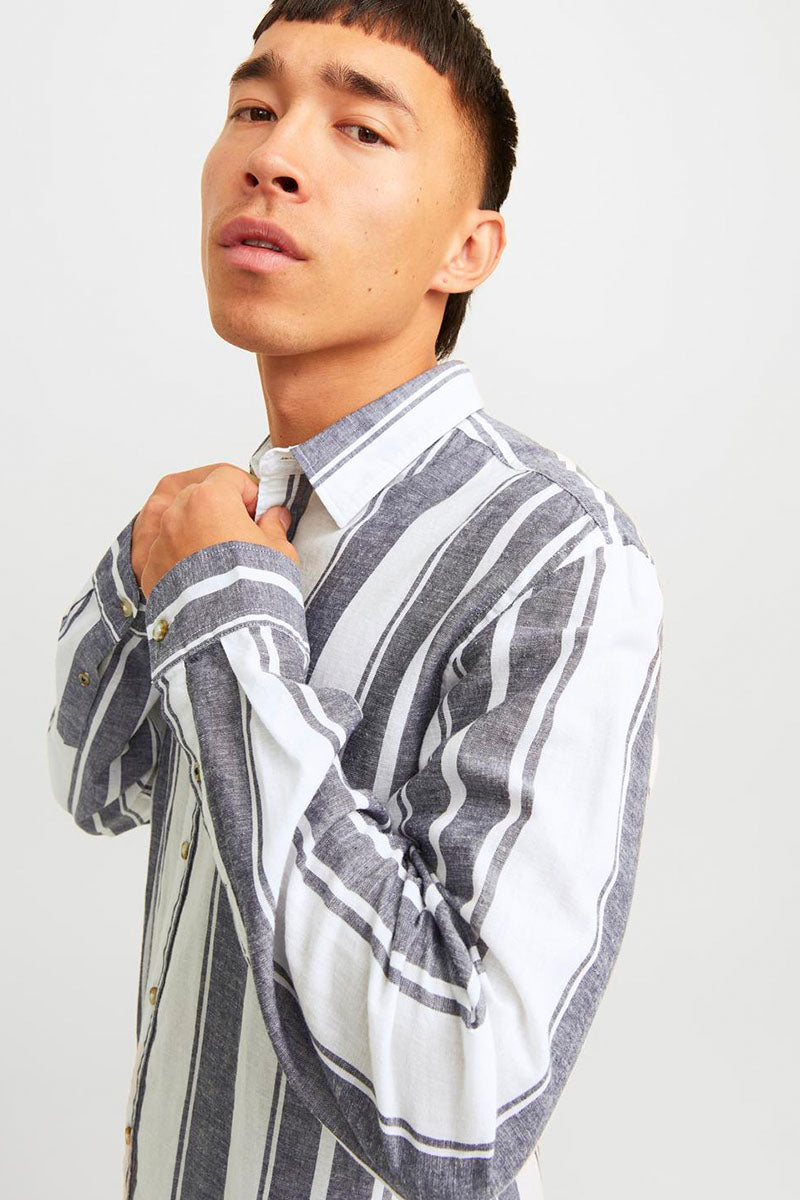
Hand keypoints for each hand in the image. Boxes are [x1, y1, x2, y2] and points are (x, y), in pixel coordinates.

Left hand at [138, 464, 296, 601]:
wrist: (228, 634)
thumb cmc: (254, 590)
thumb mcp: (280, 552)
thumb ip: (275, 527)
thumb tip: (274, 517)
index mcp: (210, 499)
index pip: (229, 476)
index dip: (249, 493)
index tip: (260, 513)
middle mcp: (177, 513)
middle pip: (199, 493)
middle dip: (219, 506)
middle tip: (240, 530)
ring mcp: (159, 541)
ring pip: (176, 519)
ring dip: (195, 527)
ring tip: (218, 552)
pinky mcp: (149, 569)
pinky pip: (163, 549)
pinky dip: (179, 554)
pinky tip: (200, 573)